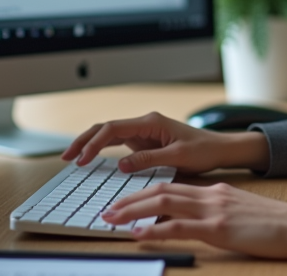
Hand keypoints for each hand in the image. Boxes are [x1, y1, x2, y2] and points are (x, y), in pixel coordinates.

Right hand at [61, 112, 269, 173]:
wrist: (219, 149)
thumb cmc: (203, 150)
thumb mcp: (177, 156)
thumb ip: (148, 159)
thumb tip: (121, 165)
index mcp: (150, 122)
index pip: (114, 128)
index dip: (94, 143)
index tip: (83, 159)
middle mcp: (144, 124)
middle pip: (106, 128)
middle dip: (84, 140)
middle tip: (66, 157)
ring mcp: (143, 132)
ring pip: (109, 134)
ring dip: (90, 144)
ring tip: (72, 158)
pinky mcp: (145, 142)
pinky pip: (118, 143)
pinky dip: (102, 150)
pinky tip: (91, 159)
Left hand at [102, 182, 286, 259]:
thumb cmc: (275, 224)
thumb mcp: (241, 211)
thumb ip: (217, 212)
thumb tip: (193, 221)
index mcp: (216, 191)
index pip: (172, 187)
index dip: (145, 193)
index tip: (125, 203)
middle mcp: (211, 195)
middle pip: (161, 191)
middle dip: (130, 200)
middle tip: (108, 210)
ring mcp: (214, 210)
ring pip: (164, 203)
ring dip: (134, 210)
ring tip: (113, 219)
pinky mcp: (220, 228)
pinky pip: (181, 227)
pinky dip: (156, 230)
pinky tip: (140, 235)